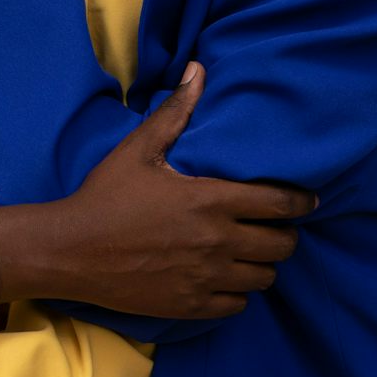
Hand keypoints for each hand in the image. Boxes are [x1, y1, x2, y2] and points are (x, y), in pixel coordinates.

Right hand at [0, 64, 313, 318]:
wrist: (70, 250)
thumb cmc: (105, 196)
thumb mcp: (139, 149)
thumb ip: (175, 112)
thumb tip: (198, 71)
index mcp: (210, 201)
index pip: (279, 204)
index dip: (299, 202)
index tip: (306, 200)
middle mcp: (217, 243)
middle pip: (281, 246)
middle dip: (284, 234)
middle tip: (273, 227)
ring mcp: (206, 278)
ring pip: (263, 278)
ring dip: (262, 264)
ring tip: (249, 253)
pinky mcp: (191, 305)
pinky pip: (237, 305)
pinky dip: (237, 292)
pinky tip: (224, 279)